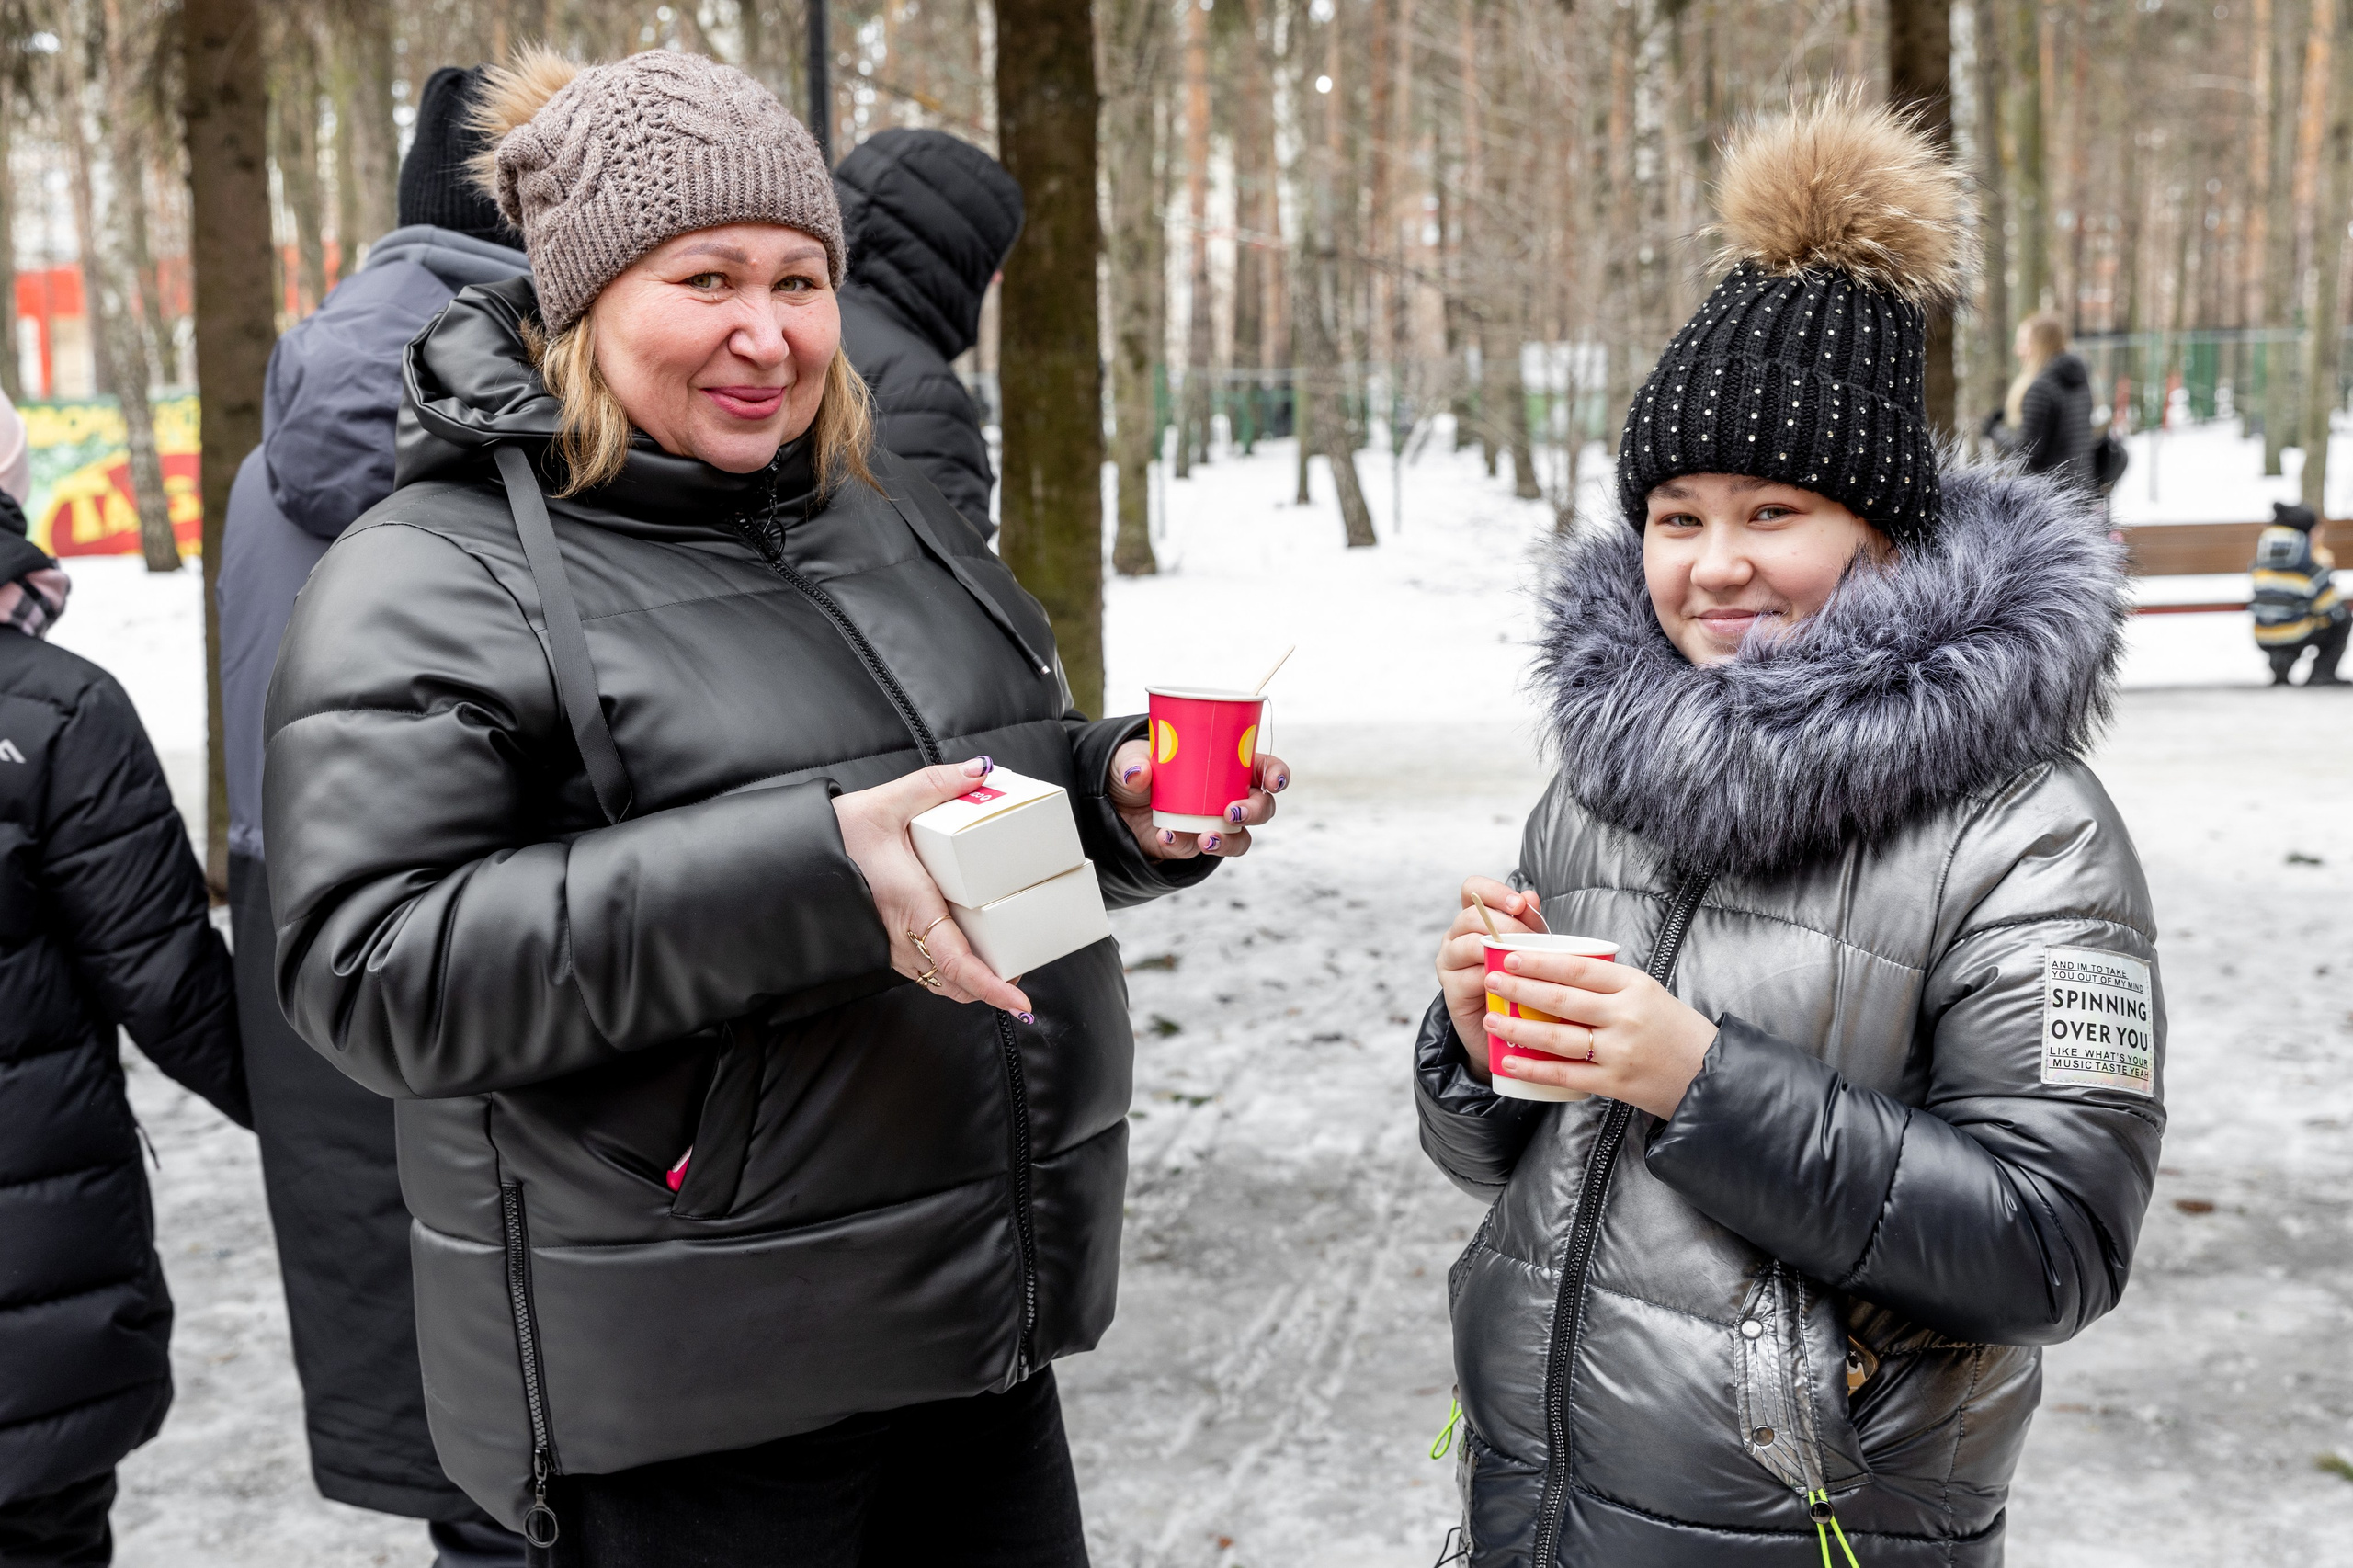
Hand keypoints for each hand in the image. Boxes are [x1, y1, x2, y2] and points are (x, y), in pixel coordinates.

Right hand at [832, 757, 1032, 1017]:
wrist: (790, 856)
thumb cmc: (835, 835)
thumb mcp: (888, 801)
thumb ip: (936, 783)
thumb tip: (980, 771)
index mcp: (913, 907)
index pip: (957, 963)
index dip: (991, 987)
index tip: (1019, 1003)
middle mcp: (903, 938)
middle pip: (958, 983)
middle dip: (994, 984)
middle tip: (1024, 964)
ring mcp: (892, 948)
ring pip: (941, 980)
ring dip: (972, 978)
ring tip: (1002, 959)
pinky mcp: (886, 947)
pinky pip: (925, 969)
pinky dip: (951, 968)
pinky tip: (967, 946)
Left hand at [1107, 738, 1287, 860]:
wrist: (1113, 802)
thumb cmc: (1135, 767)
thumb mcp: (1130, 756)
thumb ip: (1133, 762)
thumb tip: (1138, 774)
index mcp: (1226, 766)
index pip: (1263, 769)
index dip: (1277, 775)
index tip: (1274, 782)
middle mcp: (1226, 796)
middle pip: (1261, 808)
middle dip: (1255, 812)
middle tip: (1233, 812)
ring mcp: (1211, 823)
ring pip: (1239, 839)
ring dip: (1228, 841)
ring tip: (1205, 838)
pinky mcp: (1190, 844)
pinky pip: (1195, 850)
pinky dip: (1182, 844)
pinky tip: (1165, 835)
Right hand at [1435, 876, 1546, 1077]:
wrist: (1508, 1030)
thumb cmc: (1519, 983)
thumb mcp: (1529, 948)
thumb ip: (1528, 923)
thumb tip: (1530, 895)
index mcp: (1472, 921)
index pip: (1472, 890)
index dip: (1493, 891)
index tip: (1519, 904)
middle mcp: (1455, 938)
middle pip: (1470, 916)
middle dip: (1505, 925)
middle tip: (1529, 940)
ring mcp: (1449, 964)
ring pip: (1467, 944)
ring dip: (1498, 950)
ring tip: (1521, 961)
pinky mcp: (1451, 991)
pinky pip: (1470, 977)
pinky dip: (1493, 978)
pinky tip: (1511, 984)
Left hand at [1482, 948, 1718, 1119]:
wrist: (1710, 1074)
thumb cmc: (1674, 1028)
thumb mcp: (1647, 992)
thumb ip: (1608, 982)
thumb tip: (1555, 969)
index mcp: (1634, 985)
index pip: (1578, 967)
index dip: (1540, 961)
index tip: (1510, 956)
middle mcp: (1625, 1015)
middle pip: (1561, 998)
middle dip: (1520, 988)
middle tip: (1491, 980)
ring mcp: (1619, 1050)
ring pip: (1557, 1036)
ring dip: (1518, 1027)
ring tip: (1491, 1018)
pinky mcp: (1614, 1082)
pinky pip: (1565, 1074)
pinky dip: (1533, 1067)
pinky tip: (1510, 1060)